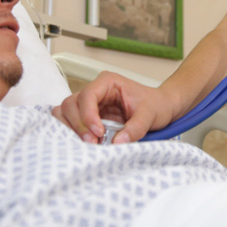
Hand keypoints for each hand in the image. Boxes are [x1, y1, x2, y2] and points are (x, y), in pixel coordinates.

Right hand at [51, 72, 172, 143]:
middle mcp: (95, 91)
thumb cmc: (155, 105)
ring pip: (65, 113)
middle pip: (71, 104)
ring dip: (72, 130)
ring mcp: (90, 105)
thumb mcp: (150, 115)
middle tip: (93, 142)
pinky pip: (71, 124)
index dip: (88, 115)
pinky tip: (86, 143)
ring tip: (90, 144)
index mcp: (108, 82)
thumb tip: (118, 143)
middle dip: (78, 124)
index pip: (87, 96)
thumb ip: (136, 128)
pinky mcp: (88, 118)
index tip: (98, 133)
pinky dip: (73, 134)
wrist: (161, 108)